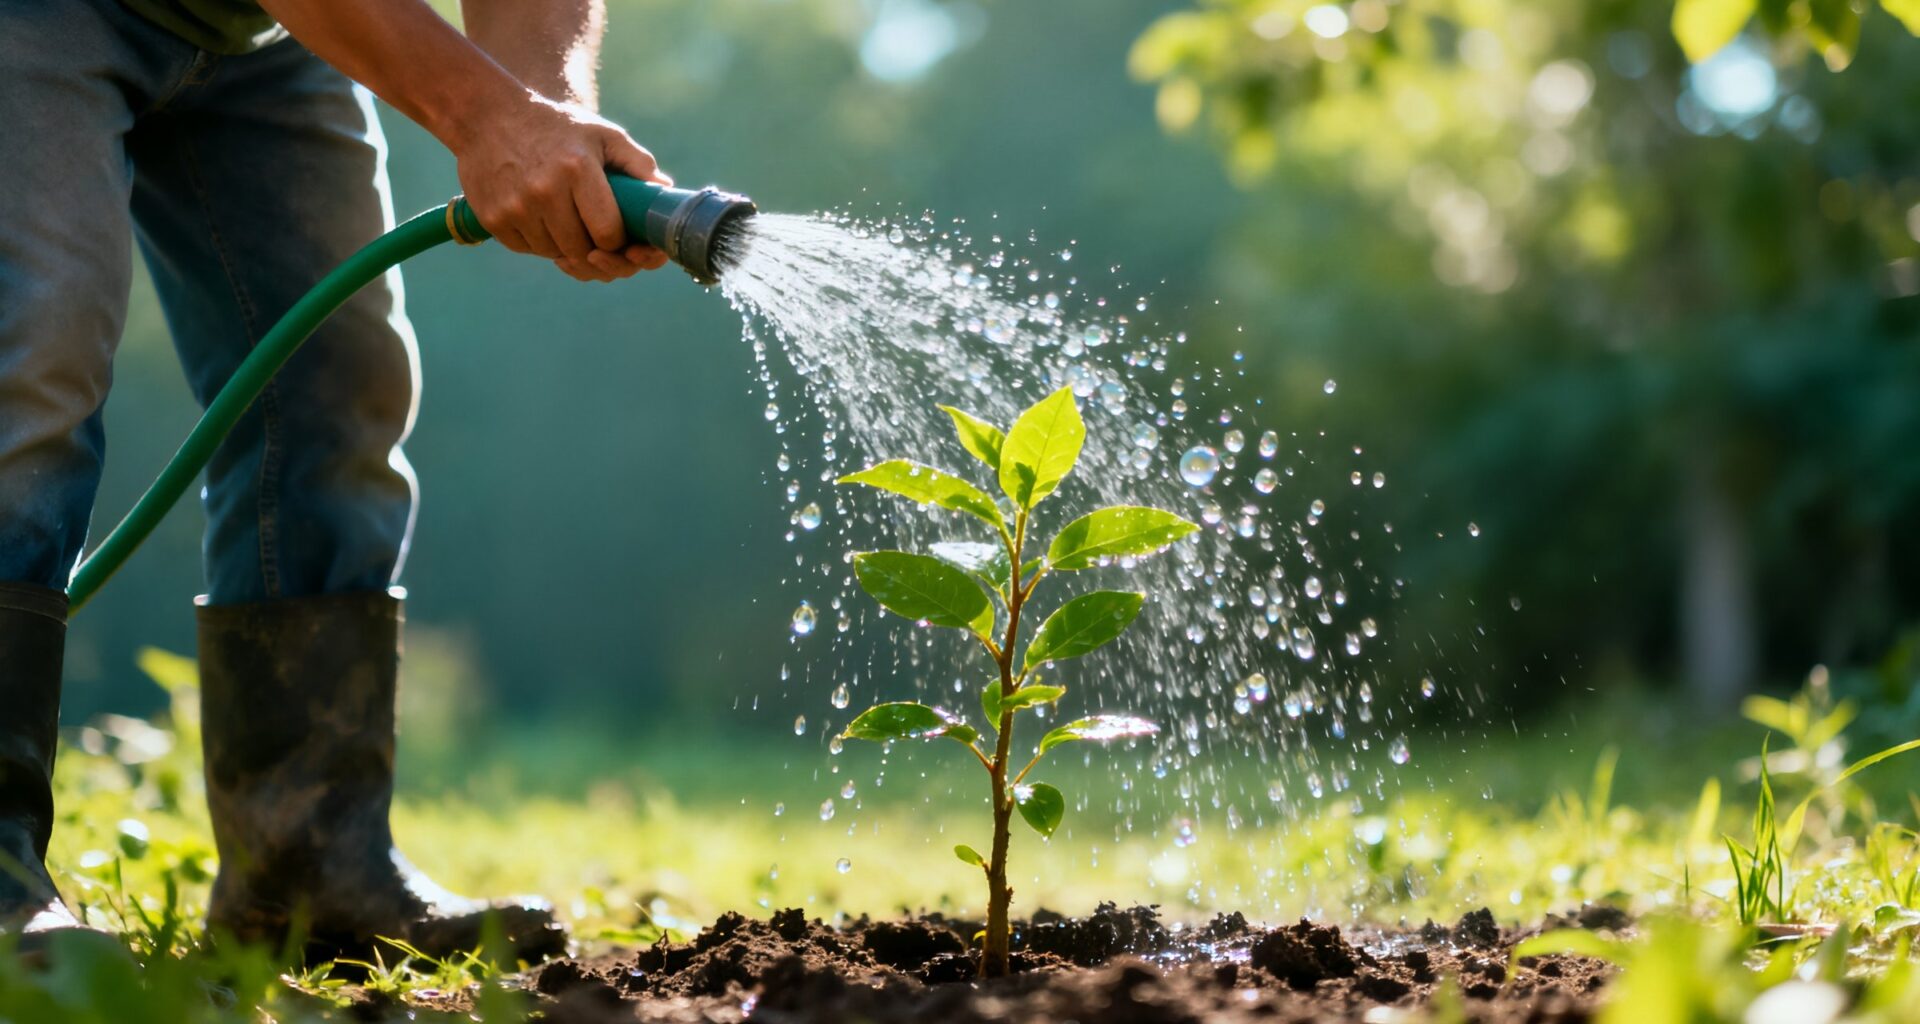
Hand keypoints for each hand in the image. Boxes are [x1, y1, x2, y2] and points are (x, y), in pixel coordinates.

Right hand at [452, 92, 672, 281]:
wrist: (488, 115)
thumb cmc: (557, 127)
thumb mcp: (601, 134)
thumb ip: (637, 163)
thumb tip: (666, 192)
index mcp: (578, 169)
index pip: (609, 233)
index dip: (619, 242)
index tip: (619, 234)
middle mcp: (545, 190)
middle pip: (582, 251)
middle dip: (595, 249)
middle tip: (596, 235)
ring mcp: (515, 207)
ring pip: (555, 254)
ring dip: (566, 247)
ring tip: (567, 219)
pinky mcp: (493, 218)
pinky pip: (527, 249)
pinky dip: (539, 242)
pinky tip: (541, 217)